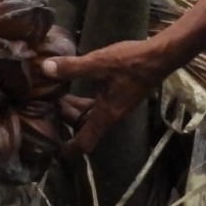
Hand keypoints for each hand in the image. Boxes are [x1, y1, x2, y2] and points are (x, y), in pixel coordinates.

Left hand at [42, 38, 180, 153]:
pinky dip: (85, 100)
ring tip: (57, 93)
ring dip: (74, 108)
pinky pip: (98, 105)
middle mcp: (111, 115)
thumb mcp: (98, 63)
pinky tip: (77, 83)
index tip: (51, 144)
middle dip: (65, 120)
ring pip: (90, 116)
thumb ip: (72, 67)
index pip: (84, 144)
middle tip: (46, 107)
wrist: (160, 56)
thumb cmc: (131, 63)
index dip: (67, 149)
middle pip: (84, 129)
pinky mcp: (121, 96)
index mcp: (105, 115)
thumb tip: (44, 69)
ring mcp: (117, 106)